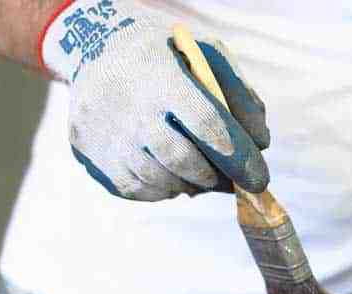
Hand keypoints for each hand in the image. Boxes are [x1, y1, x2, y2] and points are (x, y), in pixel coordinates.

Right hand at [40, 0, 269, 199]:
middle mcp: (129, 106)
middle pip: (181, 160)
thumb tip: (260, 143)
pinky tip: (167, 170)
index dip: (237, 156)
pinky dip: (161, 188)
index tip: (258, 177)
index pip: (206, 123)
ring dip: (189, 184)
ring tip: (198, 171)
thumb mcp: (206, 54)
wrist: (96, 47)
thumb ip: (240, 95)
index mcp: (161, 75)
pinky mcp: (90, 153)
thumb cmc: (166, 55)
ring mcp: (106, 133)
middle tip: (227, 179)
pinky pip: (137, 189)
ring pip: (159, 181)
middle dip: (213, 175)